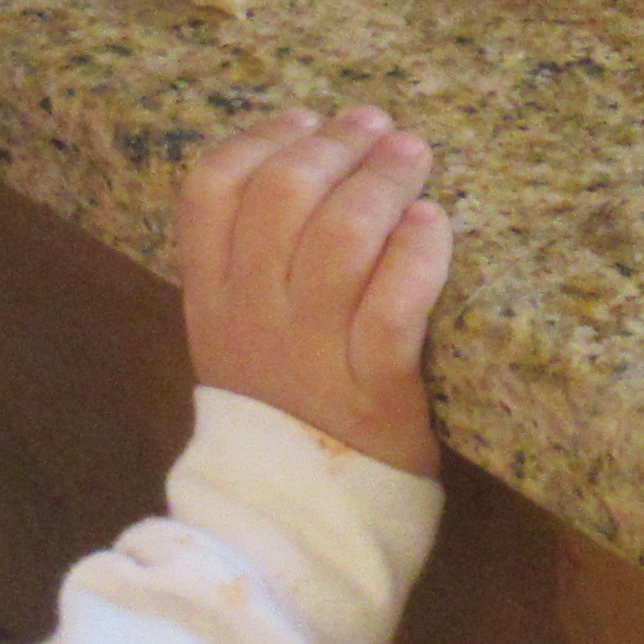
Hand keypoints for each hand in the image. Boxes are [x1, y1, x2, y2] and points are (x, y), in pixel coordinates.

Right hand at [178, 108, 449, 475]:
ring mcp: (311, 355)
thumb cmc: (282, 410)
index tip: (306, 120)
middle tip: (379, 126)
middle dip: (338, 145)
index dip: (261, 139)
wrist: (292, 522)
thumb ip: (251, 261)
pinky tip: (432, 226)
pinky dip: (417, 256)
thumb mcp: (236, 336)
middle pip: (283, 197)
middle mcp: (253, 318)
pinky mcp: (376, 392)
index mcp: (211, 299)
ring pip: (343, 239)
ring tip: (413, 158)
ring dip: (385, 183)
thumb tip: (306, 159)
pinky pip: (394, 308)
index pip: (210, 190)